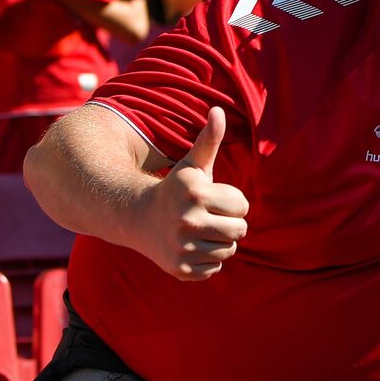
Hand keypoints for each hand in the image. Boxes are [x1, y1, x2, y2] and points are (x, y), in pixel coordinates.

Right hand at [134, 107, 248, 280]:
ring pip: (228, 251)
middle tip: (208, 218)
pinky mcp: (180, 269)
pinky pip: (215, 268)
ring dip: (219, 242)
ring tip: (199, 232)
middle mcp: (188, 221)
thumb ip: (209, 140)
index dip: (231, 202)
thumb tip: (218, 111)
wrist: (137, 218)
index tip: (210, 199)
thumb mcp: (192, 165)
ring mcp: (182, 247)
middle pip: (240, 230)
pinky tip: (189, 247)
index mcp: (196, 193)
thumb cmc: (175, 189)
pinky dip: (207, 260)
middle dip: (229, 223)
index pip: (242, 206)